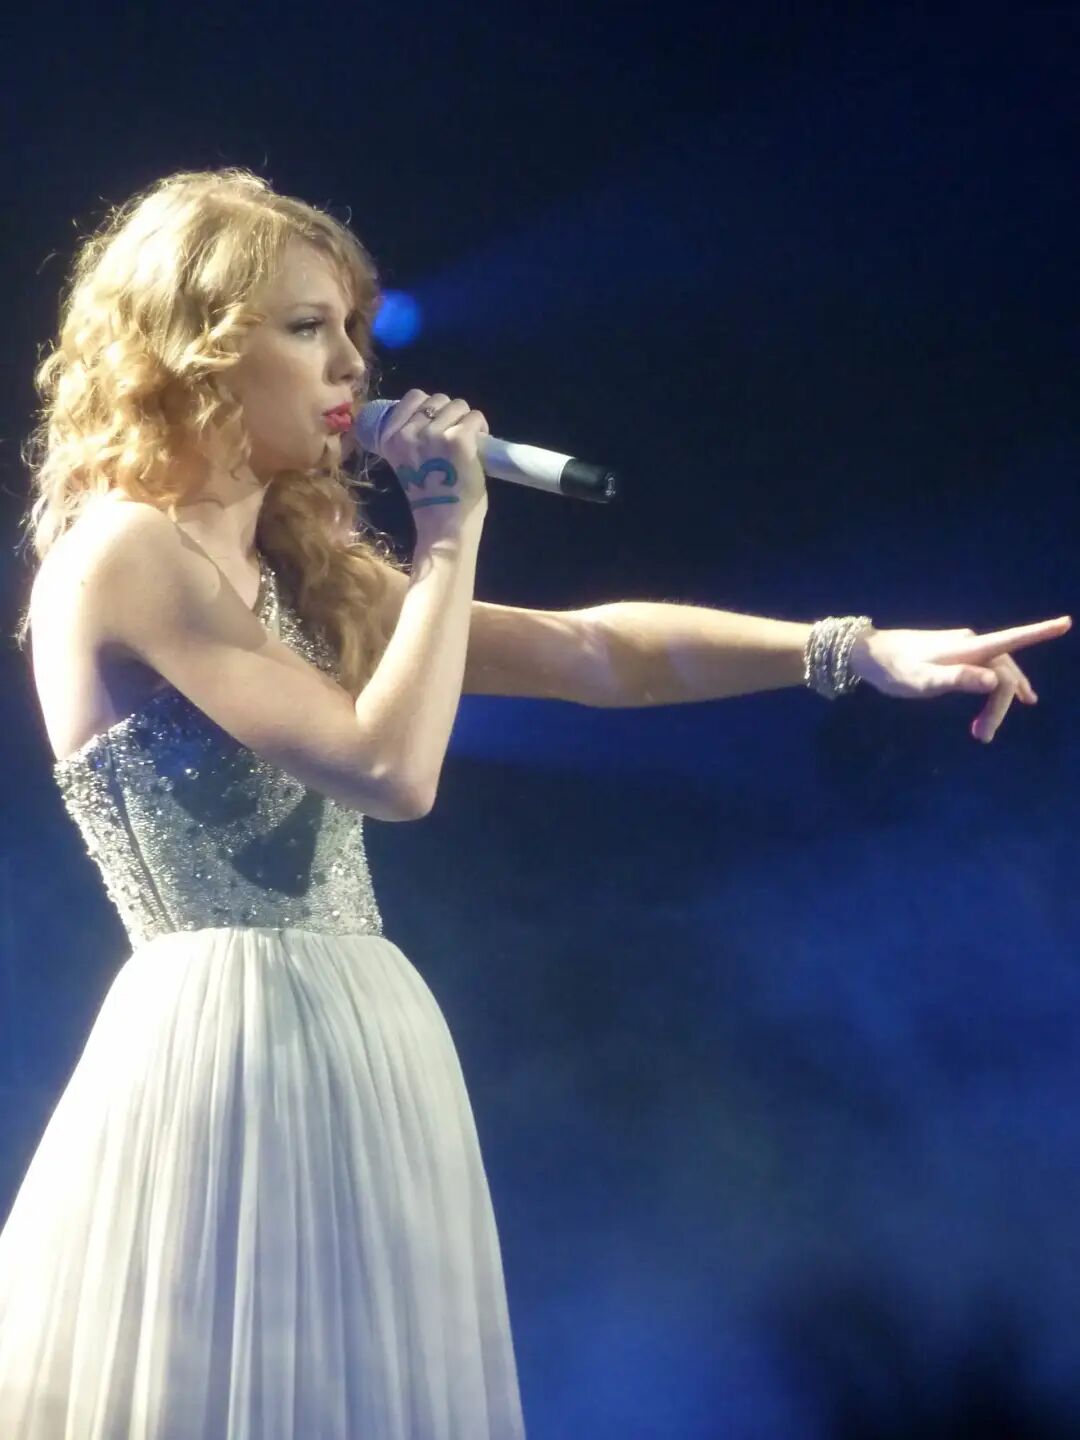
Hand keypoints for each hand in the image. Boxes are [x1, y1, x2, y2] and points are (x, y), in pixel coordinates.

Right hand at [378, 390, 488, 540]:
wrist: (443, 527)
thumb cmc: (428, 501)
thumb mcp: (406, 463)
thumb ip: (412, 439)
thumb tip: (432, 416)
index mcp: (390, 437)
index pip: (413, 397)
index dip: (430, 408)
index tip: (437, 427)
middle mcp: (409, 432)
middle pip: (438, 399)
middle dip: (450, 415)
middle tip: (455, 440)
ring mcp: (434, 434)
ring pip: (458, 405)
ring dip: (467, 421)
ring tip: (468, 444)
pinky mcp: (458, 440)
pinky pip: (475, 418)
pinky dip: (481, 428)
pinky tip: (478, 446)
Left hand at [849, 615, 1071, 742]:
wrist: (867, 654)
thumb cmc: (893, 669)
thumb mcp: (922, 680)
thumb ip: (957, 679)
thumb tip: (994, 681)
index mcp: (967, 648)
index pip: (1011, 640)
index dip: (1039, 632)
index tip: (1066, 623)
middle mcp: (971, 644)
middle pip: (1003, 671)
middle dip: (1002, 703)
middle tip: (984, 736)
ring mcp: (963, 648)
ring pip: (995, 673)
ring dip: (997, 700)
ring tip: (989, 730)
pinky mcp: (954, 655)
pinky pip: (986, 671)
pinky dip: (995, 687)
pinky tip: (1005, 697)